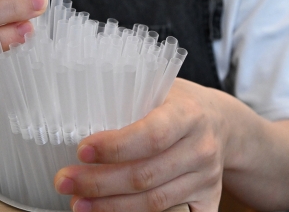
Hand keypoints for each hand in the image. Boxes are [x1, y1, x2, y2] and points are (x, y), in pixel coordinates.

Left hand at [54, 78, 226, 211]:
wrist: (223, 123)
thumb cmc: (179, 103)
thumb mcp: (160, 88)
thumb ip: (129, 100)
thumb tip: (77, 115)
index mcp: (188, 114)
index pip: (151, 135)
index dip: (115, 147)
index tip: (81, 151)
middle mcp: (201, 148)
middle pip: (145, 175)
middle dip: (99, 183)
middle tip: (64, 181)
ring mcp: (206, 178)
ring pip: (154, 202)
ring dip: (111, 207)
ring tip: (78, 204)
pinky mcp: (208, 199)